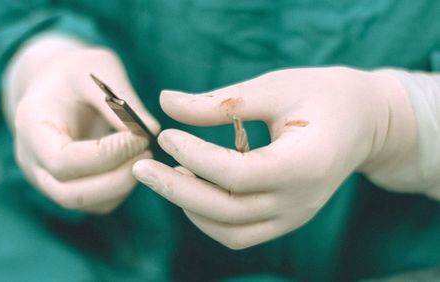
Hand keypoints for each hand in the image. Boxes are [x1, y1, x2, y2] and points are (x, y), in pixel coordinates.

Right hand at [4, 35, 158, 213]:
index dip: (107, 155)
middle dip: (116, 180)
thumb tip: (152, 130)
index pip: (64, 161)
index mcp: (32, 127)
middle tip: (148, 152)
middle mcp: (32, 160)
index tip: (139, 136)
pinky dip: (121, 189)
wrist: (54, 83)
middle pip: (69, 194)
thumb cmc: (76, 72)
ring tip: (144, 154)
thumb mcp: (97, 68)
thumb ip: (122, 97)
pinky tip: (134, 161)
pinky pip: (96, 203)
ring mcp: (47, 178)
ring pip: (86, 204)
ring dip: (122, 186)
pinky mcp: (67, 185)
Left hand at [133, 67, 414, 248]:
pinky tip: (193, 185)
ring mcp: (293, 216)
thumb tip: (165, 102)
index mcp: (307, 162)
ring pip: (229, 231)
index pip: (239, 173)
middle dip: (176, 191)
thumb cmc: (322, 95)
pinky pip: (238, 233)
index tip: (166, 134)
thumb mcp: (274, 88)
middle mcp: (301, 201)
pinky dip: (207, 217)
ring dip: (191, 207)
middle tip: (142, 166)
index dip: (196, 156)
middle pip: (228, 211)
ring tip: (168, 173)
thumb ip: (220, 101)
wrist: (363, 122)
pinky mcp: (283, 219)